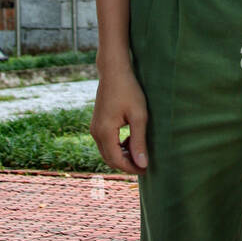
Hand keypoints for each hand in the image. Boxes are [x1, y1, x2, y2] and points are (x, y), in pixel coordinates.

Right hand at [91, 51, 148, 175]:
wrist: (114, 71)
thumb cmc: (129, 90)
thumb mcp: (138, 116)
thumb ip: (139, 141)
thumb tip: (142, 164)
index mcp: (105, 132)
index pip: (117, 161)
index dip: (132, 168)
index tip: (147, 169)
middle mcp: (95, 132)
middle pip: (110, 159)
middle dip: (127, 165)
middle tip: (145, 164)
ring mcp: (94, 128)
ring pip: (107, 152)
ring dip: (123, 156)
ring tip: (140, 151)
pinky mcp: (97, 123)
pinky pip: (106, 143)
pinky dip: (118, 147)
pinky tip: (131, 140)